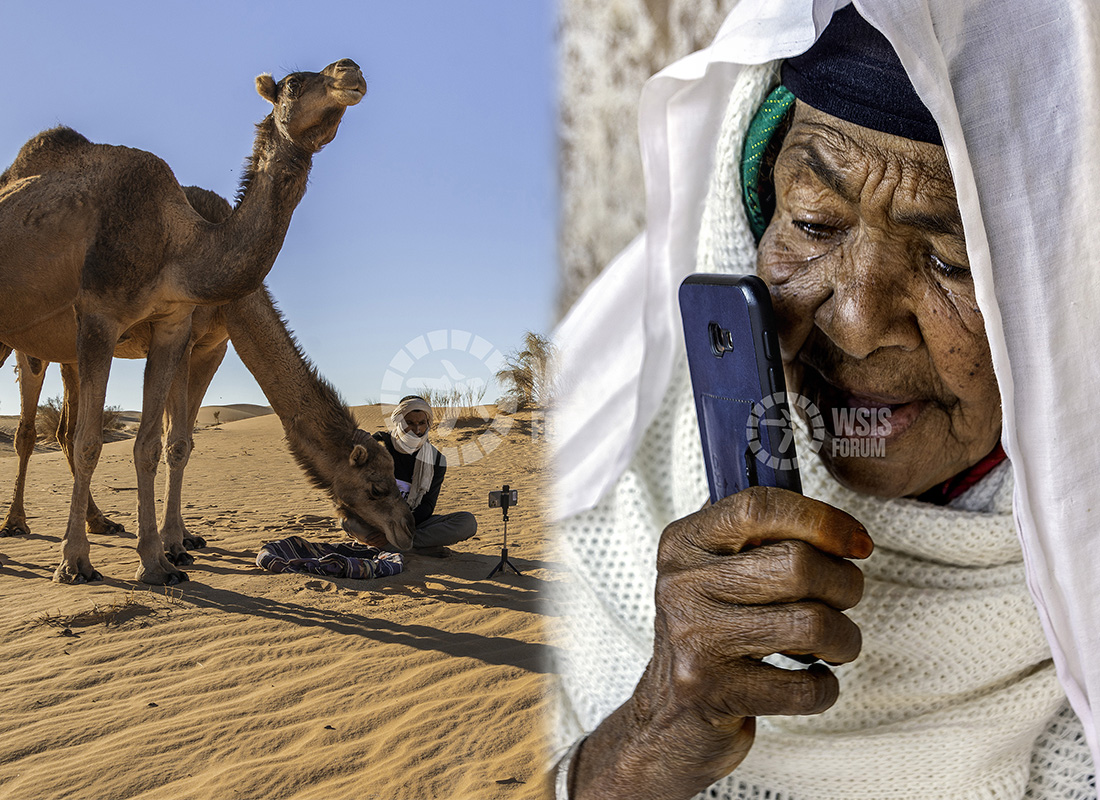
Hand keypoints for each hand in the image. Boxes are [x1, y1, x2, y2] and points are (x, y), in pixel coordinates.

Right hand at [570, 486, 871, 799]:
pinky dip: (825, 687)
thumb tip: (837, 525)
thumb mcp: (713, 571)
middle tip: (844, 599)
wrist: (669, 713)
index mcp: (685, 543)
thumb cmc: (709, 633)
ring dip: (844, 638)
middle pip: (797, 565)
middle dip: (844, 585)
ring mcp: (696, 639)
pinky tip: (812, 679)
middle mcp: (683, 585)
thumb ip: (756, 537)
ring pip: (812, 624)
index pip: (758, 507)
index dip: (821, 520)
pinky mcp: (714, 691)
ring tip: (834, 643)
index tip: (856, 541)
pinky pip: (805, 687)